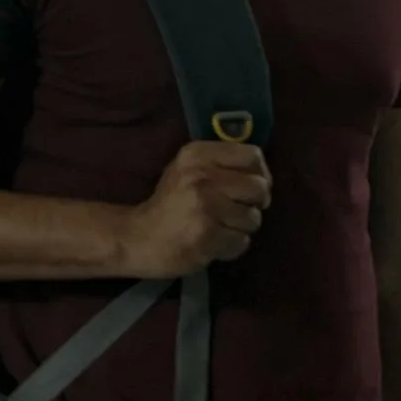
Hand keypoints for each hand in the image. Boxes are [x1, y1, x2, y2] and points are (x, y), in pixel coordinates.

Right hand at [120, 141, 271, 279]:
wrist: (138, 237)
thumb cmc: (170, 202)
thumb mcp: (188, 169)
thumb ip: (220, 163)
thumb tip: (262, 172)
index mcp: (197, 155)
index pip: (252, 155)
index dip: (260, 173)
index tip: (252, 186)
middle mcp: (202, 177)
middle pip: (258, 187)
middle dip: (255, 203)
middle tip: (240, 210)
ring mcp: (205, 209)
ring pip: (253, 218)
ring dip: (242, 227)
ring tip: (222, 227)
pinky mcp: (207, 237)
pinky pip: (242, 242)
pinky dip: (233, 246)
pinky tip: (215, 242)